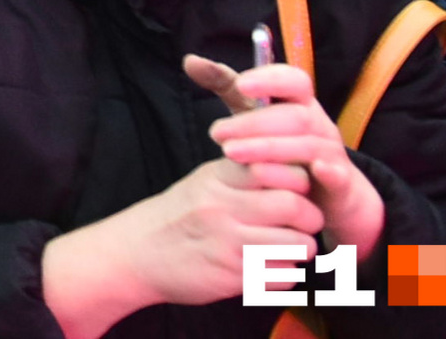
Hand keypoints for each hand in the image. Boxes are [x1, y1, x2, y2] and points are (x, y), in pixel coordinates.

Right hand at [40, 159, 320, 338]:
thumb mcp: (204, 182)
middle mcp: (223, 207)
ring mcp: (229, 244)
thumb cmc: (180, 215)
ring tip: (286, 248)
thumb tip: (297, 170)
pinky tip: (268, 268)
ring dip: (301, 250)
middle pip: (296, 207)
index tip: (296, 190)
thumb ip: (244, 175)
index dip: (299, 180)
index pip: (277, 167)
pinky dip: (284, 274)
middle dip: (309, 219)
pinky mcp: (233, 277)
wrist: (136, 253)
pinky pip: (284, 277)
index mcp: (218, 178)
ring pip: (298, 245)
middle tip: (301, 224)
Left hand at [205, 62, 386, 258]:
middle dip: (253, 123)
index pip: (294, 80)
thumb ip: (226, 86)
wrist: (328, 195)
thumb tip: (190, 60)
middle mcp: (320, 125)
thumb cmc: (284, 148)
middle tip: (216, 133)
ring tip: (230, 154)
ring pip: (308, 145)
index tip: (241, 84)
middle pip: (294, 116)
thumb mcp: (254, 114)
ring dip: (270, 149)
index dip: (270, 79)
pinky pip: (338, 176)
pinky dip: (328, 172)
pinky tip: (313, 172)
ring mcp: (333, 154)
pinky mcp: (342, 185)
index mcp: (301, 104)